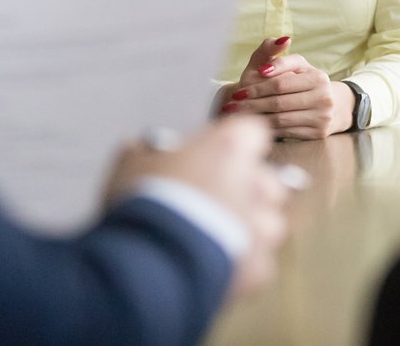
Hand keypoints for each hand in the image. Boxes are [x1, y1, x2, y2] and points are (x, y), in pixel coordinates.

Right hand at [105, 116, 289, 298]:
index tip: (214, 153)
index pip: (251, 131)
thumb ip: (148, 150)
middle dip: (248, 188)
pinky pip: (257, 260)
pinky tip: (212, 265)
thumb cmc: (141, 207)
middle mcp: (256, 184)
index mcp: (229, 148)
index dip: (232, 143)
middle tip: (215, 198)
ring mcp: (262, 228)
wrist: (149, 266)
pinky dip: (240, 263)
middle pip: (267, 179)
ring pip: (269, 222)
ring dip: (249, 227)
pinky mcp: (260, 267)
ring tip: (214, 237)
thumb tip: (145, 149)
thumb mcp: (130, 163)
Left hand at [223, 38, 353, 138]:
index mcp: (317, 77)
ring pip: (281, 120)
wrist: (323, 105)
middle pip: (279, 103)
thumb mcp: (290, 64)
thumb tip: (283, 40)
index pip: (281, 83)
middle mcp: (324, 98)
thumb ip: (277, 50)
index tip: (240, 91)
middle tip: (233, 106)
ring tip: (238, 116)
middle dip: (253, 104)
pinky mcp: (318, 134)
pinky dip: (268, 130)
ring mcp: (323, 117)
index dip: (258, 87)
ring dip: (257, 118)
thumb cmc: (298, 80)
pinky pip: (286, 133)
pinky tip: (255, 126)